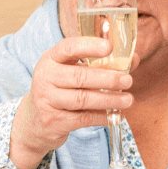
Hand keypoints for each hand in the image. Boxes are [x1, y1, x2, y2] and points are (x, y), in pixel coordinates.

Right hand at [8, 36, 133, 168]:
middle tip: (128, 80)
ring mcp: (47, 100)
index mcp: (50, 59)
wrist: (34, 121)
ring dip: (109, 99)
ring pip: (83, 99)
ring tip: (128, 100)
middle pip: (80, 76)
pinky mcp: (53, 121)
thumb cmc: (60, 90)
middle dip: (108, 78)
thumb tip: (133, 59)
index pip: (69, 47)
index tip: (110, 47)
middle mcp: (45, 77)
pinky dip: (102, 117)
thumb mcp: (71, 72)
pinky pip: (83, 118)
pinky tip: (115, 115)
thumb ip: (99, 64)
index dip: (90, 46)